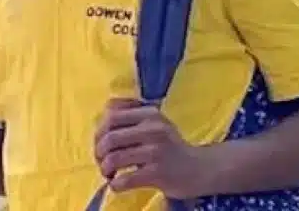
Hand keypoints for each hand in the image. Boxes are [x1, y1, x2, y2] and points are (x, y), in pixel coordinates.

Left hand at [93, 99, 208, 199]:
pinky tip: (118, 184)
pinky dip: (115, 184)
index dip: (99, 129)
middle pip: (109, 137)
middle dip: (98, 151)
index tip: (100, 142)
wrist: (200, 168)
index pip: (111, 114)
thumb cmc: (171, 146)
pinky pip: (124, 180)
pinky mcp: (157, 173)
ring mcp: (155, 151)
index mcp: (150, 113)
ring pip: (114, 158)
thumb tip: (102, 116)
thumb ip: (133, 114)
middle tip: (101, 161)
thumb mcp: (156, 122)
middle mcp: (153, 129)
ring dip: (105, 169)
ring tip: (109, 173)